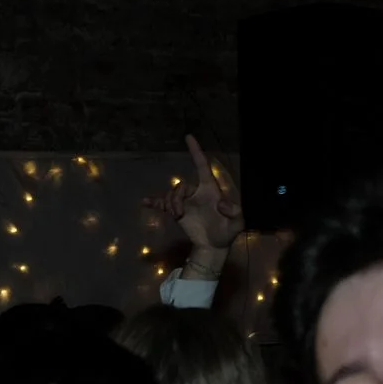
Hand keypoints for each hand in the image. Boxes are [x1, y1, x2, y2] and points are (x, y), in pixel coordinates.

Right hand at [151, 135, 241, 277]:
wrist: (214, 246)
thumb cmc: (227, 232)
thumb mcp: (237, 223)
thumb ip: (234, 212)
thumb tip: (220, 203)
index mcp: (209, 189)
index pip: (202, 166)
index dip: (196, 151)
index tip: (188, 137)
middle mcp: (196, 192)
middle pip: (180, 186)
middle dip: (176, 198)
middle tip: (179, 214)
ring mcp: (185, 202)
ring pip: (171, 195)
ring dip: (170, 205)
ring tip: (176, 217)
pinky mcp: (178, 212)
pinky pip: (163, 204)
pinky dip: (154, 202)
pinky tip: (144, 202)